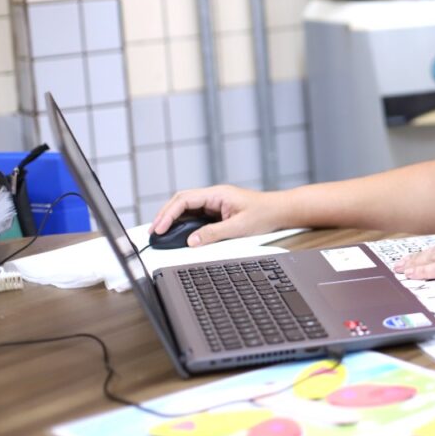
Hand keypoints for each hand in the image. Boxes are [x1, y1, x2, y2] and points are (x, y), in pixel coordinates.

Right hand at [150, 185, 288, 246]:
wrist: (280, 211)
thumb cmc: (265, 214)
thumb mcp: (239, 227)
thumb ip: (214, 234)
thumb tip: (191, 241)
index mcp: (217, 194)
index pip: (185, 199)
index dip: (168, 214)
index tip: (159, 228)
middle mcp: (213, 196)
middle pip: (181, 201)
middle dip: (165, 215)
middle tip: (154, 232)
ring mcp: (215, 203)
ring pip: (187, 207)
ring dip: (173, 219)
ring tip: (161, 233)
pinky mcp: (217, 211)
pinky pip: (196, 214)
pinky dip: (184, 222)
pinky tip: (177, 232)